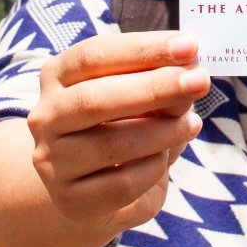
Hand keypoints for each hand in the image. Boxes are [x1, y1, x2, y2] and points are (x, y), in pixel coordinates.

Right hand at [26, 31, 208, 235]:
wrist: (91, 184)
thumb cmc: (121, 123)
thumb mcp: (138, 95)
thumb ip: (160, 85)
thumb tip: (190, 80)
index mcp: (58, 75)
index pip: (94, 55)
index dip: (143, 49)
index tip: (190, 46)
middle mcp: (46, 116)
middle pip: (95, 99)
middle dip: (154, 88)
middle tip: (200, 81)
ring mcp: (53, 161)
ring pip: (112, 145)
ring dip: (163, 132)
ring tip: (192, 124)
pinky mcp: (70, 200)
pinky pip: (122, 185)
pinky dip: (154, 168)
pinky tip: (166, 157)